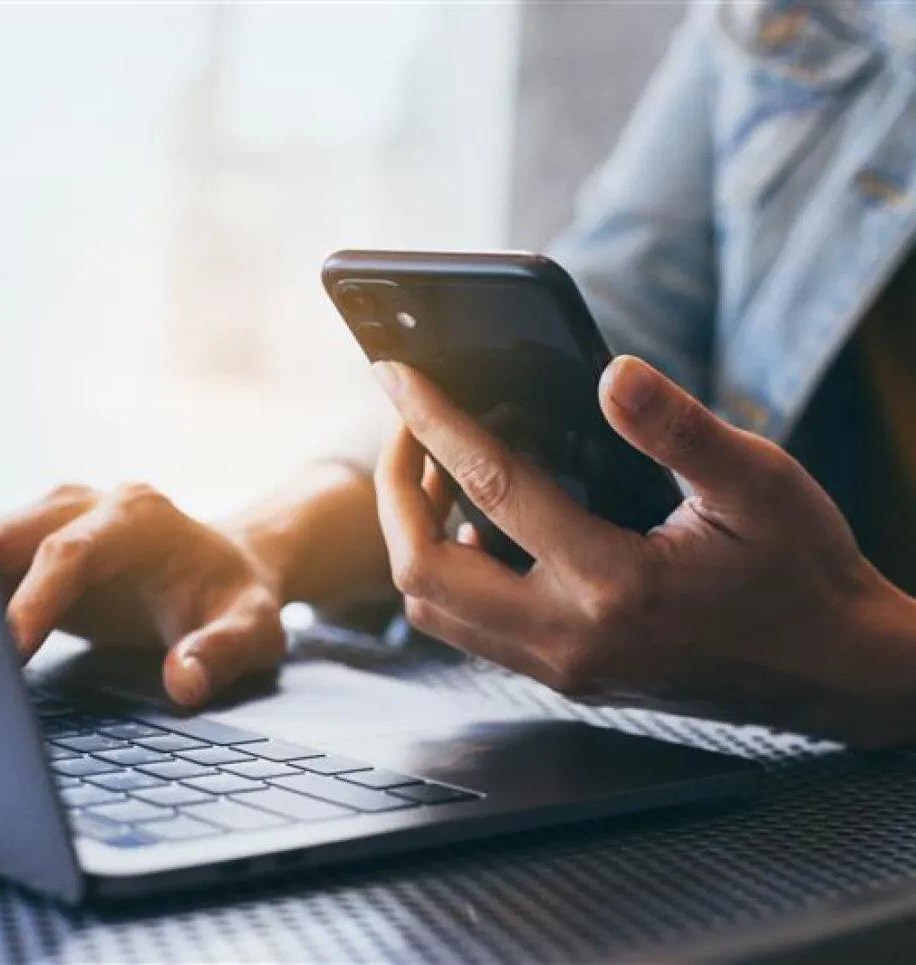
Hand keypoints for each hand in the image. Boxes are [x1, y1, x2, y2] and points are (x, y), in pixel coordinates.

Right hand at [0, 483, 285, 706]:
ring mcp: (61, 520)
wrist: (233, 569)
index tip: (10, 649)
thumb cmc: (238, 598)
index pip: (72, 552)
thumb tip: (184, 680)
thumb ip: (223, 652)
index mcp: (141, 518)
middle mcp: (93, 506)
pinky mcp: (41, 545)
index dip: (35, 598)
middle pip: (12, 538)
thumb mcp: (253, 628)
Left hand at [372, 356, 915, 745]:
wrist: (829, 669)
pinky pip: (469, 628)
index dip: (435, 420)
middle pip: (423, 569)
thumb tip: (613, 373)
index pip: (491, 487)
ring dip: (415, 537)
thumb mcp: (760, 486)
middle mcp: (570, 638)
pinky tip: (477, 531)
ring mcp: (561, 667)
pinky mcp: (565, 675)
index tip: (398, 375)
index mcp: (615, 583)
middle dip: (394, 491)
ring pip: (435, 609)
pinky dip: (450, 574)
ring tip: (436, 473)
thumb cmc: (801, 575)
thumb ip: (680, 429)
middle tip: (408, 428)